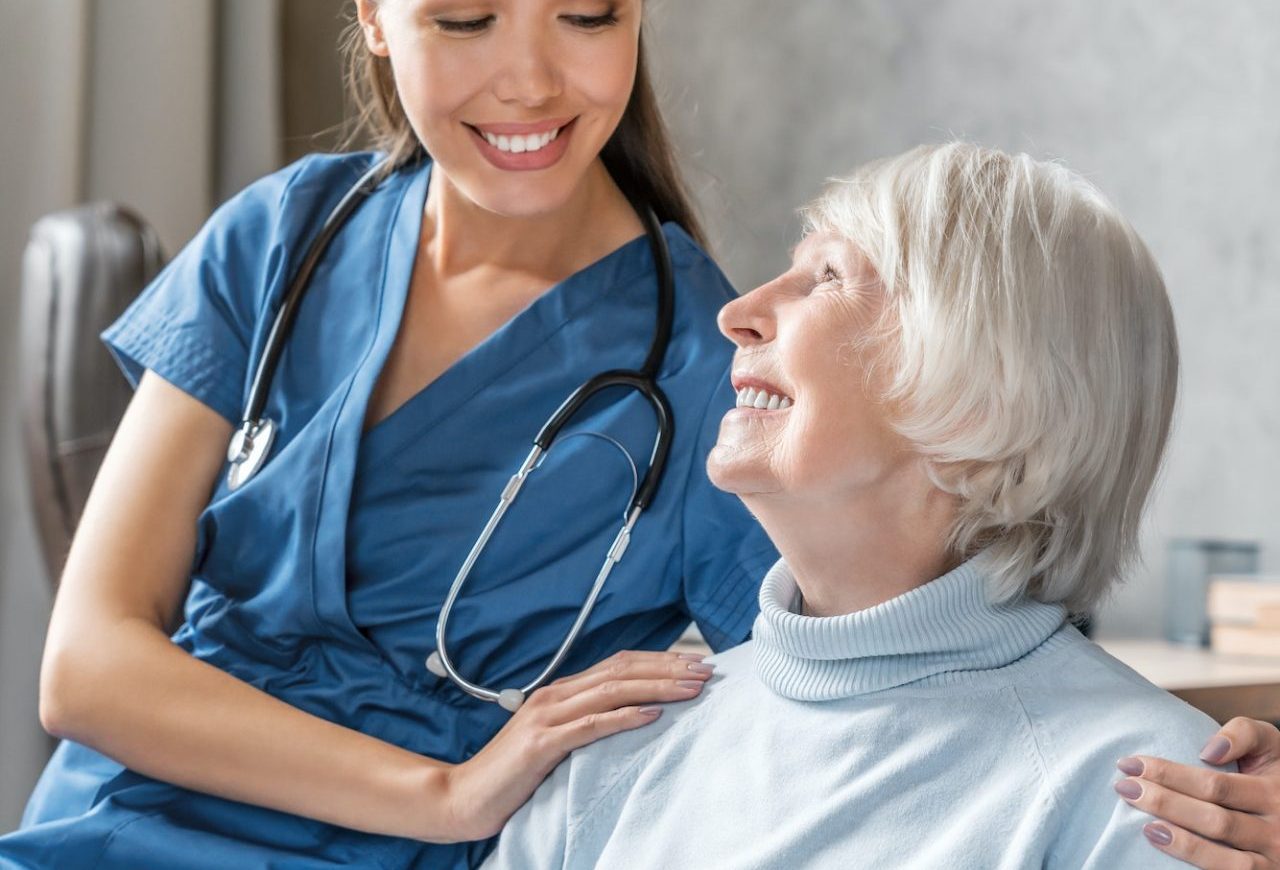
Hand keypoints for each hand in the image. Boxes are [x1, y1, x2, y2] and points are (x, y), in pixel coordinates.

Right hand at [440, 649, 714, 841]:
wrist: (463, 796)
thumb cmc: (512, 774)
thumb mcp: (554, 740)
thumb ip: (585, 723)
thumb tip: (632, 717)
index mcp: (560, 692)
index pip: (618, 665)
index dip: (659, 662)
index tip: (695, 666)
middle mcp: (555, 695)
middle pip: (622, 670)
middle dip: (668, 668)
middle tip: (706, 670)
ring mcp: (547, 716)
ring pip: (612, 690)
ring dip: (657, 687)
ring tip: (691, 688)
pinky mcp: (542, 744)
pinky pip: (591, 725)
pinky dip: (624, 716)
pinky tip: (652, 714)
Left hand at [1114, 716, 1279, 867]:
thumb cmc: (1271, 771)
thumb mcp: (1268, 744)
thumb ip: (1243, 734)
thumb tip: (1209, 752)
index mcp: (1274, 790)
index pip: (1215, 785)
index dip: (1170, 775)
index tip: (1130, 764)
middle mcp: (1277, 827)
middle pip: (1214, 819)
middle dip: (1164, 802)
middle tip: (1124, 787)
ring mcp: (1272, 856)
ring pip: (1223, 853)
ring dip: (1180, 840)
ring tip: (1143, 825)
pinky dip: (1195, 860)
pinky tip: (1163, 844)